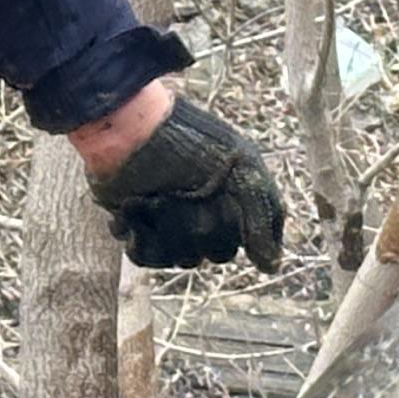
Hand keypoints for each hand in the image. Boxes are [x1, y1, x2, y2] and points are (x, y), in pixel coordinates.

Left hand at [85, 92, 286, 271]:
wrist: (126, 130)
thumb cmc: (188, 142)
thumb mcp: (241, 170)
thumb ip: (261, 217)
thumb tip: (272, 267)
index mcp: (235, 200)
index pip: (247, 240)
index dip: (233, 226)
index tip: (220, 199)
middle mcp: (207, 214)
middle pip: (214, 251)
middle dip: (198, 225)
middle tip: (180, 194)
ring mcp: (172, 224)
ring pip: (182, 258)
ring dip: (167, 229)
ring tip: (153, 196)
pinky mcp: (139, 229)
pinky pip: (147, 258)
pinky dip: (138, 236)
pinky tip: (132, 208)